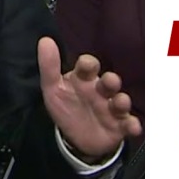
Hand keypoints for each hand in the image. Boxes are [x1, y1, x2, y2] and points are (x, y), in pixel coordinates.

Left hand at [38, 37, 141, 159]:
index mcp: (85, 79)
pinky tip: (133, 126)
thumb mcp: (52, 88)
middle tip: (110, 81)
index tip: (87, 64)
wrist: (75, 138)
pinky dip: (133, 125)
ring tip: (121, 102)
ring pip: (120, 102)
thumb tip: (45, 40)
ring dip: (122, 101)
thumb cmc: (66, 106)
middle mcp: (101, 90)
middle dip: (111, 80)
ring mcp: (112, 108)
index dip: (88, 64)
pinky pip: (129, 125)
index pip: (88, 66)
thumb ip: (49, 66)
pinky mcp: (120, 126)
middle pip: (109, 82)